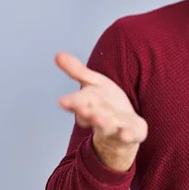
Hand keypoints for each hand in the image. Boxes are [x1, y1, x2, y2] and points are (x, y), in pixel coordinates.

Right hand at [55, 52, 147, 170]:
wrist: (124, 127)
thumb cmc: (105, 102)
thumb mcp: (93, 83)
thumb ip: (77, 71)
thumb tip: (57, 54)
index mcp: (88, 106)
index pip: (77, 104)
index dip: (71, 103)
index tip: (63, 101)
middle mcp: (99, 118)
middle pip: (91, 116)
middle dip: (86, 113)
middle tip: (82, 109)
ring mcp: (114, 128)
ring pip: (107, 126)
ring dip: (103, 123)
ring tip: (100, 119)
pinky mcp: (131, 133)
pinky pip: (129, 135)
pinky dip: (127, 135)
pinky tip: (126, 134)